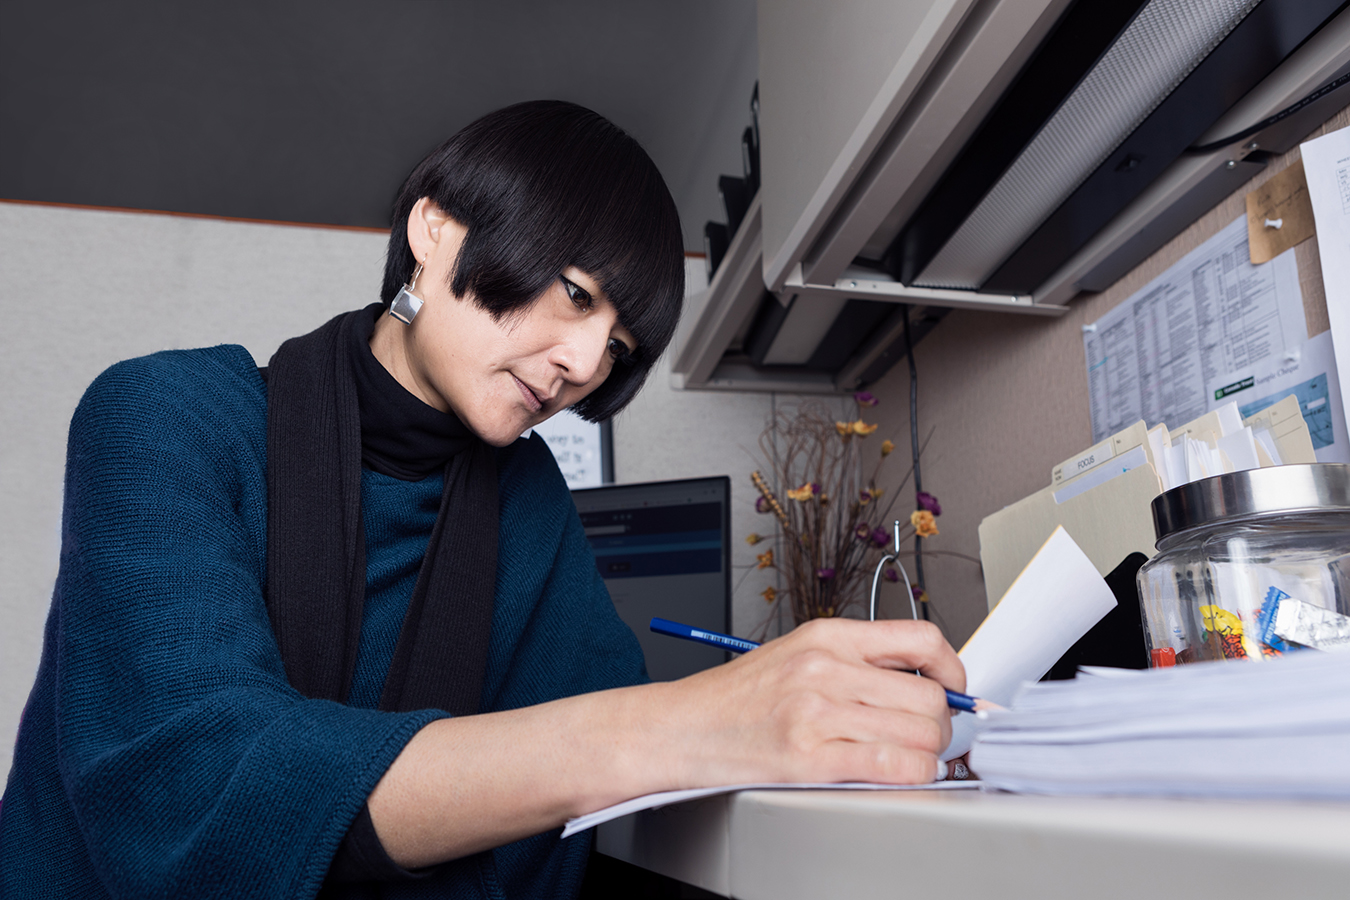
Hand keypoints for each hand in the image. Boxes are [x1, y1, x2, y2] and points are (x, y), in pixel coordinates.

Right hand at [656, 617, 965, 788]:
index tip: (956, 690)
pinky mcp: (809, 757)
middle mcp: (825, 668)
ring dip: (929, 754)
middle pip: (929, 696)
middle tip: (932, 736)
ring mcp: (817, 712)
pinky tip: (899, 773)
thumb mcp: (798, 654)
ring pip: (919, 734)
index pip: (921, 640)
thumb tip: (924, 681)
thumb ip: (857, 661)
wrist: (680, 728)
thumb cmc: (737, 698)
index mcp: (827, 636)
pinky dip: (911, 775)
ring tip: (912, 756)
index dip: (953, 670)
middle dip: (942, 724)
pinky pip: (892, 766)